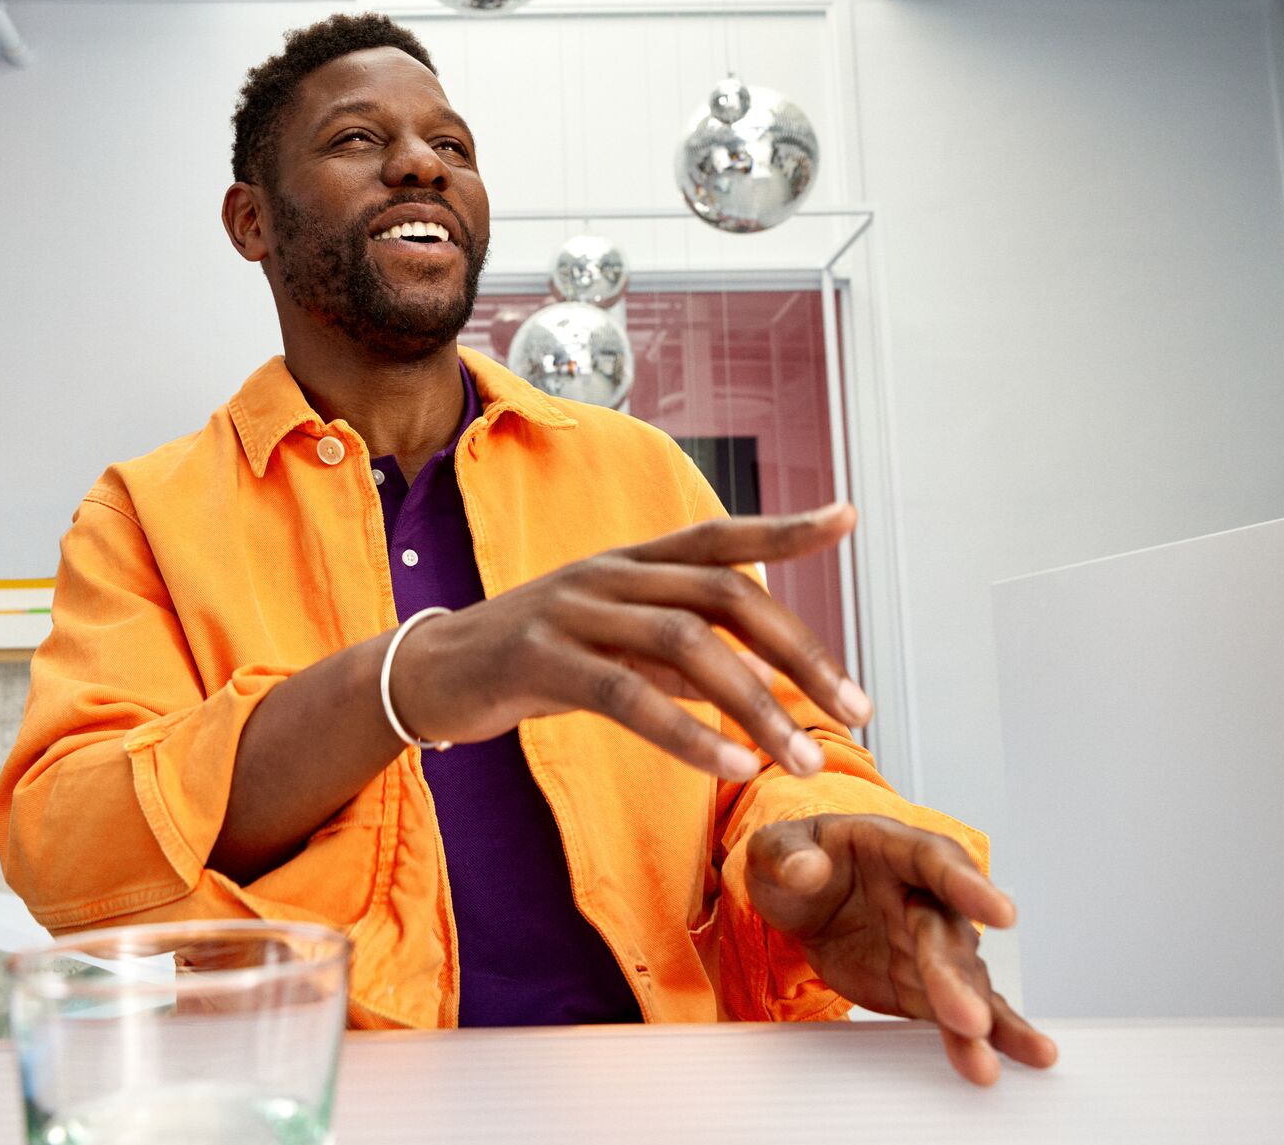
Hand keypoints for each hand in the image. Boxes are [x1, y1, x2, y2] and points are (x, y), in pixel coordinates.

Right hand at [388, 505, 870, 779]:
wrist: (427, 674)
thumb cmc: (531, 660)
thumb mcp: (614, 647)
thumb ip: (683, 657)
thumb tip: (760, 677)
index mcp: (630, 563)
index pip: (719, 534)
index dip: (783, 525)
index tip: (846, 516)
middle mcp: (608, 573)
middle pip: (723, 593)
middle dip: (800, 652)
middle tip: (855, 709)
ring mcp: (572, 611)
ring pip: (684, 645)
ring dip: (757, 706)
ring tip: (802, 761)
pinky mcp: (539, 659)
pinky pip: (626, 694)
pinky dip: (687, 733)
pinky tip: (731, 767)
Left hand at [745, 814, 1057, 1085]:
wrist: (801, 898)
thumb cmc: (799, 860)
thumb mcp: (774, 847)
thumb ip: (786, 855)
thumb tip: (806, 869)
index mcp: (894, 848)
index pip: (935, 862)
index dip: (969, 887)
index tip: (1003, 914)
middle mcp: (925, 896)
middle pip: (947, 936)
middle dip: (957, 979)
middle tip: (969, 1019)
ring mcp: (929, 944)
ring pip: (963, 980)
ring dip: (978, 1021)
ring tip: (984, 1062)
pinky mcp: (925, 986)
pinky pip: (960, 1011)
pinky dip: (989, 1035)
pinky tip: (1016, 1059)